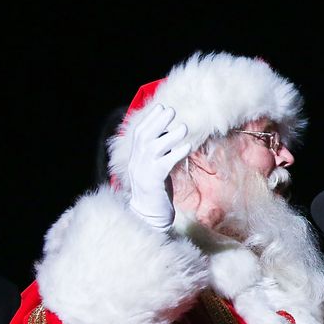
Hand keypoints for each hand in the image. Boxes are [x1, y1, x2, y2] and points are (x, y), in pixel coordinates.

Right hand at [126, 104, 190, 230]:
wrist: (149, 216)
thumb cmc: (156, 192)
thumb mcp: (156, 170)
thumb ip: (160, 154)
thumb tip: (171, 136)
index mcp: (136, 159)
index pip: (139, 134)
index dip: (150, 120)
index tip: (162, 107)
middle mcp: (136, 163)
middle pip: (144, 138)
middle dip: (157, 122)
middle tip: (171, 111)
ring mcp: (143, 173)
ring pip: (153, 149)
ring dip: (169, 136)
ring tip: (184, 127)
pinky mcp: (153, 183)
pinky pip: (164, 165)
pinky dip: (175, 154)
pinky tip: (187, 148)